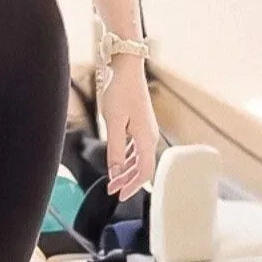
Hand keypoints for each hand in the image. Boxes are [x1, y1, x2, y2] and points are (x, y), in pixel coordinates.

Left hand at [99, 55, 159, 200]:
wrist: (126, 66)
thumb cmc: (120, 91)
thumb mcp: (114, 122)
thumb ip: (114, 149)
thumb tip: (115, 172)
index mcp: (146, 138)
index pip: (144, 171)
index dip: (133, 186)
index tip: (120, 195)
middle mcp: (150, 135)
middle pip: (142, 166)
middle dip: (127, 180)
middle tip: (111, 190)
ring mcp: (146, 128)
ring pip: (139, 157)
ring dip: (126, 169)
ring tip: (112, 178)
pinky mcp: (140, 122)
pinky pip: (136, 147)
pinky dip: (127, 157)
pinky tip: (118, 160)